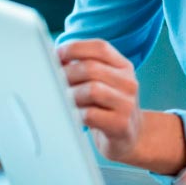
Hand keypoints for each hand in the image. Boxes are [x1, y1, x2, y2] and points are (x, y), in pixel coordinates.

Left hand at [59, 39, 142, 161]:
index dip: (75, 48)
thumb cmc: (108, 108)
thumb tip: (57, 58)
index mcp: (124, 67)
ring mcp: (127, 104)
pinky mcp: (120, 125)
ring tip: (65, 101)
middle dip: (67, 73)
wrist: (131, 137)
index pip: (100, 47)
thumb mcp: (104, 83)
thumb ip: (85, 67)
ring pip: (91, 90)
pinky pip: (90, 114)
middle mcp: (129, 83)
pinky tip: (74, 116)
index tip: (58, 54)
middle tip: (54, 82)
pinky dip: (76, 113)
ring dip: (71, 95)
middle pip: (91, 68)